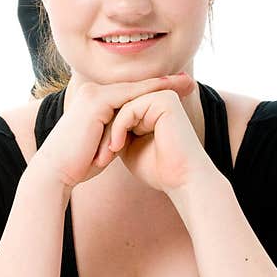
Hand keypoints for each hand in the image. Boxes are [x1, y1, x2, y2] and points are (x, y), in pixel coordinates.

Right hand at [29, 74, 199, 191]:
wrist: (56, 172)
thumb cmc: (78, 164)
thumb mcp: (104, 144)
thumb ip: (116, 134)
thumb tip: (132, 136)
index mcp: (92, 102)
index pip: (130, 94)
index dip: (154, 92)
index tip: (179, 92)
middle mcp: (92, 93)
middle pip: (135, 87)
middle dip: (164, 84)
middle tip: (190, 83)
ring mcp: (93, 95)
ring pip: (135, 89)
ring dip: (163, 85)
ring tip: (188, 84)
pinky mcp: (96, 102)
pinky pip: (129, 96)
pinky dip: (150, 93)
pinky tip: (169, 91)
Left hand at [100, 75, 216, 193]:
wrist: (181, 180)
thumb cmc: (155, 169)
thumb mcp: (127, 147)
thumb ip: (116, 130)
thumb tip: (95, 121)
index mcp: (152, 107)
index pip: (117, 112)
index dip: (103, 134)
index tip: (97, 158)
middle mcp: (159, 97)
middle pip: (117, 108)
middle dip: (103, 134)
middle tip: (99, 159)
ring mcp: (162, 96)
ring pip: (120, 108)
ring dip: (108, 134)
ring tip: (105, 157)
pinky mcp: (165, 100)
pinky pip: (129, 109)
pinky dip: (118, 129)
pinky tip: (116, 147)